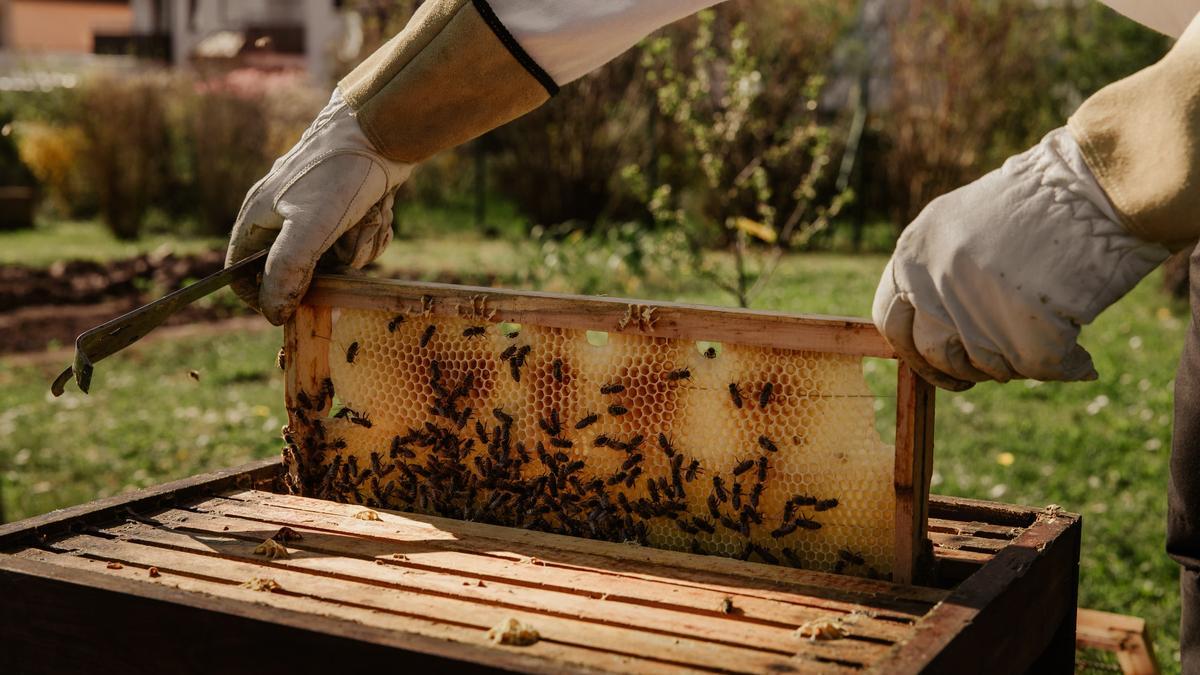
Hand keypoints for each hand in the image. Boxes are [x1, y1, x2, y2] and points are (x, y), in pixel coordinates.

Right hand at [226, 89, 412, 324]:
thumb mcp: (309, 227)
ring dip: (357, 246)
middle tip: (344, 251)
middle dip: (327, 268)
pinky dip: (371, 232)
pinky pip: (356, 240)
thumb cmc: (338, 174)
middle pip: (296, 270)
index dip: (260, 296)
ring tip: (366, 218)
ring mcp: (315, 211)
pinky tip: (379, 210)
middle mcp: (281, 214)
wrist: (381, 131)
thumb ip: (286, 270)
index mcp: (257, 217)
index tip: (289, 311)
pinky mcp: (346, 208)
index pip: (239, 272)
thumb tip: (272, 312)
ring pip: (332, 258)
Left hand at [872, 127, 1169, 390]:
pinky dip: (1064, 367)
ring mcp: (974, 304)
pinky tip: (1080, 358)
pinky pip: (1036, 368)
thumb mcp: (962, 224)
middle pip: (934, 352)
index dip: (915, 351)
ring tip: (1048, 338)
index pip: (890, 321)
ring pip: (985, 364)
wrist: (1097, 183)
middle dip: (964, 368)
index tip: (940, 364)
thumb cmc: (1040, 201)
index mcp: (913, 251)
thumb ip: (936, 274)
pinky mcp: (1022, 327)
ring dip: (1016, 363)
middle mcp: (933, 278)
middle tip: (996, 364)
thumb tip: (931, 334)